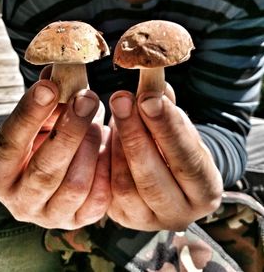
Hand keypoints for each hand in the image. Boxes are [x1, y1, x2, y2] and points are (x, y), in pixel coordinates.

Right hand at [0, 68, 110, 229]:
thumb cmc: (47, 141)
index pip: (9, 144)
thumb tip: (61, 69)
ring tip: (97, 125)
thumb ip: (48, 99)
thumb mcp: (41, 121)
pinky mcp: (78, 220)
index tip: (50, 86)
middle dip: (70, 130)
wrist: (57, 173)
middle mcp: (20, 200)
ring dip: (91, 148)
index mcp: (1, 174)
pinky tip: (107, 146)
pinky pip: (98, 198)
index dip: (29, 114)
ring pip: (75, 184)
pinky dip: (107, 167)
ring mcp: (50, 215)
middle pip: (45, 169)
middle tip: (88, 98)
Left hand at [108, 85, 222, 230]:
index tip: (148, 99)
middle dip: (134, 135)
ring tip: (116, 114)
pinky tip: (105, 134)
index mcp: (205, 192)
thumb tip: (153, 88)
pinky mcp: (122, 217)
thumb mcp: (182, 130)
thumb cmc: (177, 148)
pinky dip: (103, 159)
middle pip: (152, 179)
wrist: (168, 176)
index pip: (188, 162)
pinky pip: (105, 190)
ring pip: (124, 186)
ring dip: (116, 144)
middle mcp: (178, 214)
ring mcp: (147, 220)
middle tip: (121, 99)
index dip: (168, 130)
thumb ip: (170, 112)